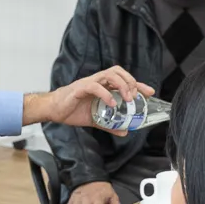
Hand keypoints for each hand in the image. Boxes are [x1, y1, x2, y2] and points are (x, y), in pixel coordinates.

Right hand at [23, 67, 154, 129]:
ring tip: (126, 98)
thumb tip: (125, 131)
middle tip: (136, 96)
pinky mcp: (80, 88)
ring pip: (109, 74)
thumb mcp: (96, 119)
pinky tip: (111, 105)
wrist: (54, 110)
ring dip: (121, 85)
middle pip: (118, 72)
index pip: (124, 80)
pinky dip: (105, 94)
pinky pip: (95, 87)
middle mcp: (98, 81)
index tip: (150, 92)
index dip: (139, 84)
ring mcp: (89, 83)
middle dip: (131, 82)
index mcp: (103, 86)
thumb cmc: (72, 110)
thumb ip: (110, 124)